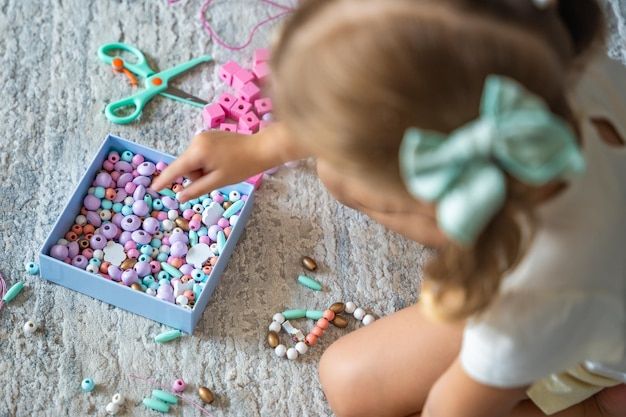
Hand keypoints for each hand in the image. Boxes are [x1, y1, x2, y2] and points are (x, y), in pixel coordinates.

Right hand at [151, 130, 267, 201]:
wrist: (261, 148)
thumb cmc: (241, 166)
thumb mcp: (218, 181)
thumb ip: (197, 189)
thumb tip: (180, 197)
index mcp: (198, 151)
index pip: (176, 169)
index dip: (164, 180)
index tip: (153, 188)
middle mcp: (197, 141)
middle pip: (186, 166)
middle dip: (197, 175)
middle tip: (217, 177)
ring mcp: (203, 136)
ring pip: (194, 161)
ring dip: (203, 169)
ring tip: (222, 168)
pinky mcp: (210, 136)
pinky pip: (200, 153)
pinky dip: (207, 162)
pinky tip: (222, 162)